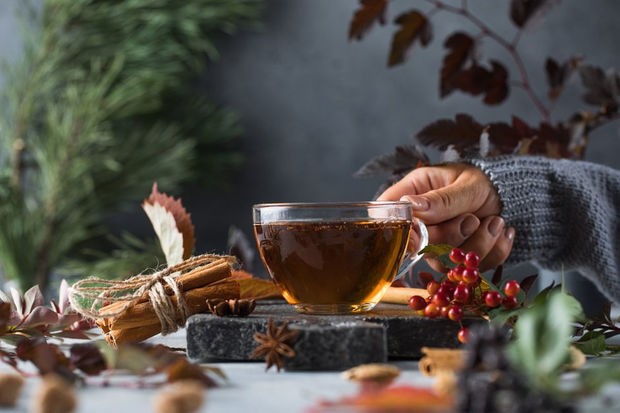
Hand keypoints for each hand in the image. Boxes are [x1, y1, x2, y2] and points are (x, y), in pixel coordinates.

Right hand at [377, 163, 514, 270]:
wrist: (509, 192)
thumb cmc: (482, 180)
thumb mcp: (466, 184)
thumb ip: (442, 199)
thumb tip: (411, 205)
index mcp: (411, 195)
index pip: (388, 218)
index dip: (400, 232)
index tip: (421, 236)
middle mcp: (419, 223)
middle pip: (420, 246)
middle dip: (452, 235)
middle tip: (472, 218)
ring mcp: (437, 245)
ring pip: (446, 262)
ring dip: (478, 243)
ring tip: (495, 221)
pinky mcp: (457, 260)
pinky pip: (472, 268)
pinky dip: (493, 251)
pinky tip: (499, 231)